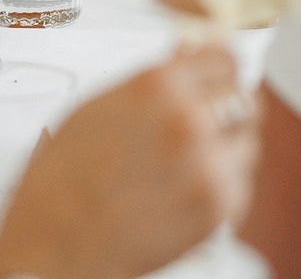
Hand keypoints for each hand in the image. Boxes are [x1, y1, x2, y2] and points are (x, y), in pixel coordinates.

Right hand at [0, 46, 256, 278]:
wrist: (53, 248)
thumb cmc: (62, 181)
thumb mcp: (98, 107)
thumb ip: (152, 79)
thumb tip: (188, 52)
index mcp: (158, 85)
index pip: (225, 58)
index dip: (221, 70)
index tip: (220, 78)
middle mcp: (189, 119)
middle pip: (244, 99)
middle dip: (227, 109)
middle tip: (207, 125)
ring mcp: (208, 165)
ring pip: (247, 143)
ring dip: (227, 150)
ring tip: (186, 167)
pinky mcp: (218, 209)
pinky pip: (240, 185)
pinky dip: (221, 188)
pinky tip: (184, 193)